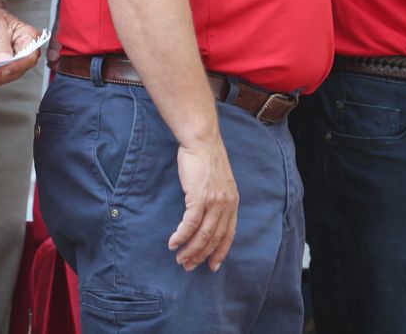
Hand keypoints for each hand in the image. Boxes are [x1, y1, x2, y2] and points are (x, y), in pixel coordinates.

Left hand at [0, 9, 40, 85]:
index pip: (30, 56)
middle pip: (19, 69)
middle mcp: (24, 51)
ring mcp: (13, 61)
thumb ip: (1, 43)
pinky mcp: (2, 66)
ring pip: (8, 76)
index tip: (4, 69)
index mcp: (29, 37)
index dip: (18, 65)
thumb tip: (4, 59)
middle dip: (3, 74)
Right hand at [168, 133, 237, 271]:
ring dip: (190, 249)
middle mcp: (226, 204)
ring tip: (180, 259)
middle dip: (201, 255)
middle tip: (189, 265)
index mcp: (232, 201)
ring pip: (203, 234)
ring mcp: (214, 201)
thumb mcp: (220, 181)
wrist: (201, 141)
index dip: (220, 252)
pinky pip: (190, 224)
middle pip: (215, 238)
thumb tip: (208, 214)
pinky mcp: (199, 197)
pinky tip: (173, 243)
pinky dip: (181, 236)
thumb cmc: (206, 158)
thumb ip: (218, 198)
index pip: (229, 234)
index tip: (212, 265)